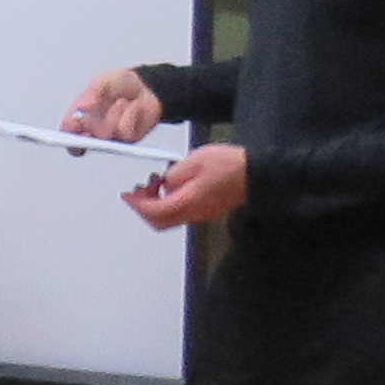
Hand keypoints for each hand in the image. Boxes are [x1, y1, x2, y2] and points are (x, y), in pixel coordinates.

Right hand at [61, 68, 164, 143]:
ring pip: (105, 136)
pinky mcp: (128, 139)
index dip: (66, 133)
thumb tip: (83, 106)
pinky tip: (133, 106)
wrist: (147, 87)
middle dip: (92, 123)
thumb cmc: (120, 85)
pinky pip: (124, 133)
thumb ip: (92, 93)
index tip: (73, 124)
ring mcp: (110, 137)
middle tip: (97, 105)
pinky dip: (129, 116)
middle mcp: (93, 129)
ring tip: (121, 101)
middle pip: (84, 140)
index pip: (67, 132)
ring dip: (113, 115)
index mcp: (80, 116)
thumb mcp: (103, 81)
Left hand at [128, 144, 249, 231]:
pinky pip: (181, 212)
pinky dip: (168, 203)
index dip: (136, 204)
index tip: (127, 195)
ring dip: (155, 205)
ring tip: (152, 185)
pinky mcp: (208, 209)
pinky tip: (170, 186)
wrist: (257, 173)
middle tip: (136, 192)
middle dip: (143, 208)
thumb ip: (173, 175)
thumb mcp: (193, 161)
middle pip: (159, 222)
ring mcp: (202, 213)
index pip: (154, 212)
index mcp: (189, 202)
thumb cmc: (230, 165)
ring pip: (170, 219)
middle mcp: (195, 213)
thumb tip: (163, 184)